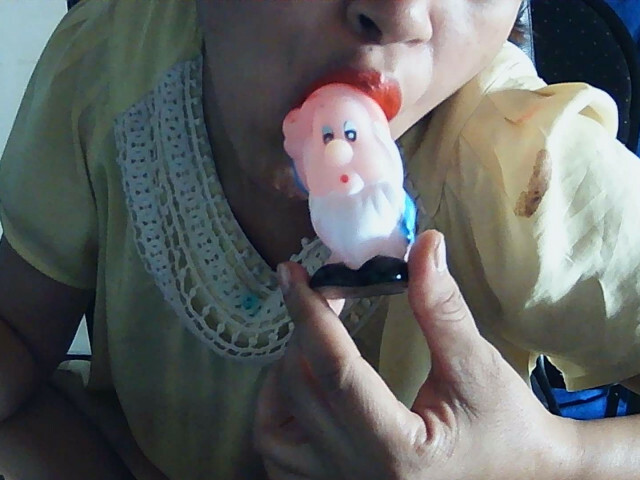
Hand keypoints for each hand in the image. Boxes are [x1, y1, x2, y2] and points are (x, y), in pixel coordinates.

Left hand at [254, 230, 577, 479]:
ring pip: (271, 430)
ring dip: (282, 375)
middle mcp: (356, 474)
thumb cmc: (506, 426)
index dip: (309, 314)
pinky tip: (303, 387)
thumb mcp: (479, 366)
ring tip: (312, 342)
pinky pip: (278, 454)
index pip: (334, 371)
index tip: (292, 273)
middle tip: (325, 297)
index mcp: (395, 449)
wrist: (520, 475)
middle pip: (297, 392)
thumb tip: (424, 244)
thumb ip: (443, 307)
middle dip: (302, 333)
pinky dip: (278, 413)